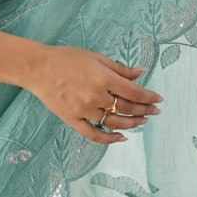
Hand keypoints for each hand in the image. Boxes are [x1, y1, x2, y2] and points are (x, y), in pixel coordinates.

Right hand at [26, 45, 162, 142]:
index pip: (134, 93)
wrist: (38, 68)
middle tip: (154, 112)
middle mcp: (96, 97)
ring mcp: (84, 110)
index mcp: (104, 79)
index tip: (158, 100)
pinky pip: (94, 134)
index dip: (149, 97)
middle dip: (144, 110)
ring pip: (114, 122)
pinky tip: (120, 137)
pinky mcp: (73, 119)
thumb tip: (140, 74)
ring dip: (131, 123)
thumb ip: (119, 68)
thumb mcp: (96, 57)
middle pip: (127, 108)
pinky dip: (109, 139)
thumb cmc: (66, 58)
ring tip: (142, 122)